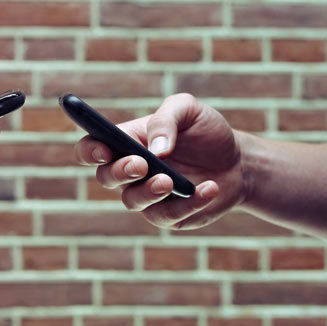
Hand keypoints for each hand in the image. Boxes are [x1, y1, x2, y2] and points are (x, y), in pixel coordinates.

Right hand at [74, 93, 246, 229]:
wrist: (236, 161)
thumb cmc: (205, 131)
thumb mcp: (188, 110)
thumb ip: (166, 119)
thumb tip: (156, 148)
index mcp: (125, 142)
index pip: (91, 148)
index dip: (89, 150)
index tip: (105, 149)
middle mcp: (129, 171)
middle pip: (105, 177)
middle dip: (119, 171)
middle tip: (141, 164)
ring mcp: (146, 195)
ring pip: (131, 201)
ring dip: (148, 191)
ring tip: (171, 181)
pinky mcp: (168, 215)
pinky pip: (167, 215)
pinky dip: (189, 203)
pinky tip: (209, 187)